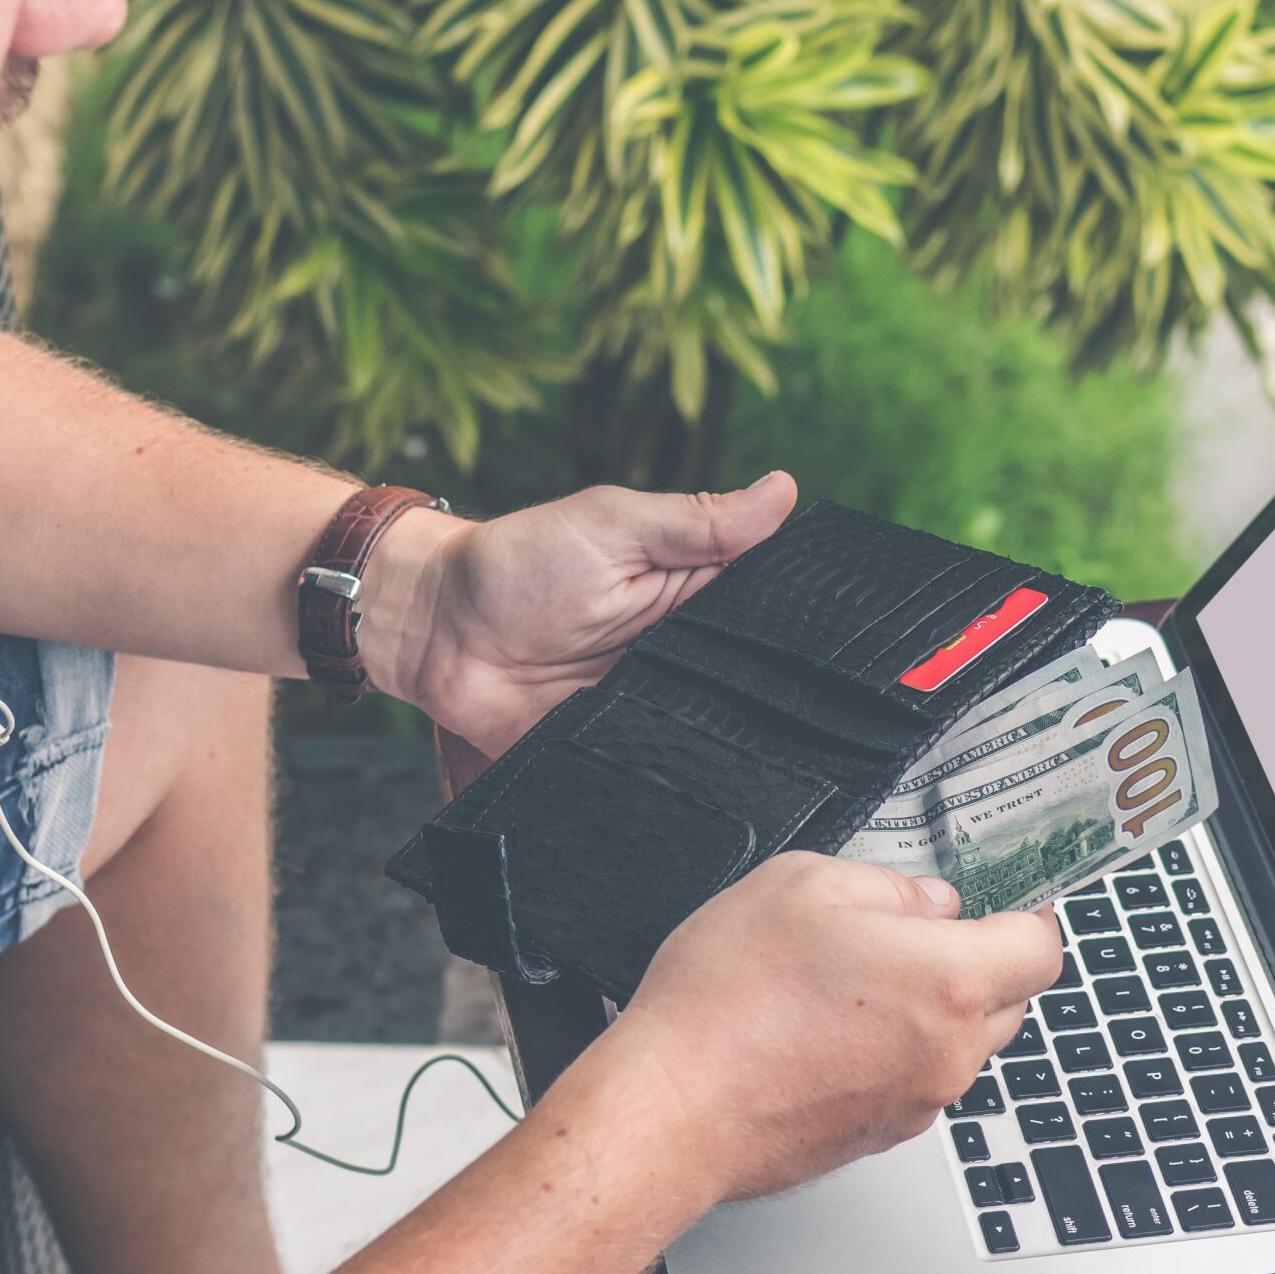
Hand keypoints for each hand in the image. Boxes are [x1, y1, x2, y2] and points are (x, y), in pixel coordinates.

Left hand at [356, 473, 798, 756]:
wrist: (434, 633)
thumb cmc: (516, 562)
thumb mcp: (612, 526)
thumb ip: (696, 522)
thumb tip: (783, 489)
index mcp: (692, 593)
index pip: (769, 611)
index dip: (801, 621)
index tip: (840, 632)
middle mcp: (681, 655)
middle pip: (751, 682)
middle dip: (774, 694)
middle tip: (804, 703)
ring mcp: (651, 709)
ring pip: (715, 735)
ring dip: (728, 739)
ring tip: (761, 747)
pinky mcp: (615, 755)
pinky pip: (659, 776)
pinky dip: (675, 781)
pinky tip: (700, 784)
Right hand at [593, 853, 1064, 1205]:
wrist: (671, 1110)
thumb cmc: (726, 1004)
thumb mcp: (801, 886)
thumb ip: (887, 885)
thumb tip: (927, 903)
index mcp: (948, 982)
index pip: (1041, 949)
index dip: (1026, 915)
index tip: (1005, 900)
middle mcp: (948, 1053)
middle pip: (1010, 1000)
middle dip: (978, 961)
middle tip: (912, 932)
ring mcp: (916, 1103)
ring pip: (959, 1044)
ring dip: (930, 1010)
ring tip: (853, 980)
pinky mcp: (878, 1136)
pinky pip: (913, 1080)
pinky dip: (891, 1051)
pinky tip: (826, 1028)